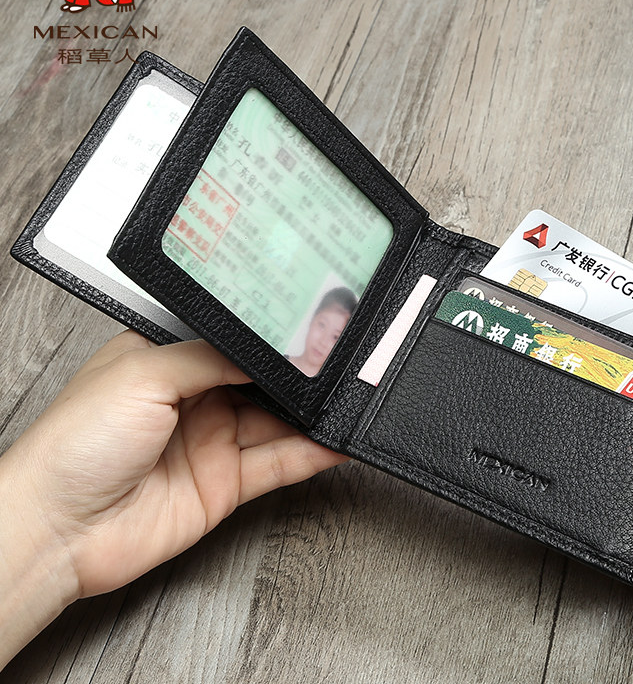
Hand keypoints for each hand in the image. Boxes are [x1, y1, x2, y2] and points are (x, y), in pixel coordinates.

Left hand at [0, 331, 346, 666]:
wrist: (58, 529)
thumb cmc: (74, 445)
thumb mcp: (143, 372)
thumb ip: (210, 356)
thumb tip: (264, 349)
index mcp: (169, 360)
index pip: (233, 341)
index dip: (270, 338)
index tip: (308, 329)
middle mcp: (194, 399)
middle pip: (263, 382)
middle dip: (300, 375)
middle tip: (340, 364)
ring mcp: (212, 442)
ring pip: (277, 422)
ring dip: (313, 415)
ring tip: (349, 399)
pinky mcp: (225, 484)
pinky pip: (278, 463)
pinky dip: (310, 454)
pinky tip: (334, 441)